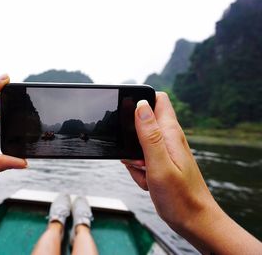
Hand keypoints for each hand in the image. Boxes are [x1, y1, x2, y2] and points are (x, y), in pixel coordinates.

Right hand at [121, 92, 260, 253]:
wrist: (194, 221)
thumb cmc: (180, 198)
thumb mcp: (159, 165)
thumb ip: (149, 135)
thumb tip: (140, 106)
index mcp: (170, 133)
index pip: (157, 99)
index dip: (140, 101)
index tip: (127, 116)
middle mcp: (168, 138)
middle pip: (141, 124)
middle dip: (130, 139)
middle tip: (138, 158)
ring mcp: (165, 152)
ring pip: (137, 145)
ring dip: (134, 159)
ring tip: (145, 173)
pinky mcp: (161, 164)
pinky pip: (140, 161)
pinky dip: (139, 171)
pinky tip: (148, 182)